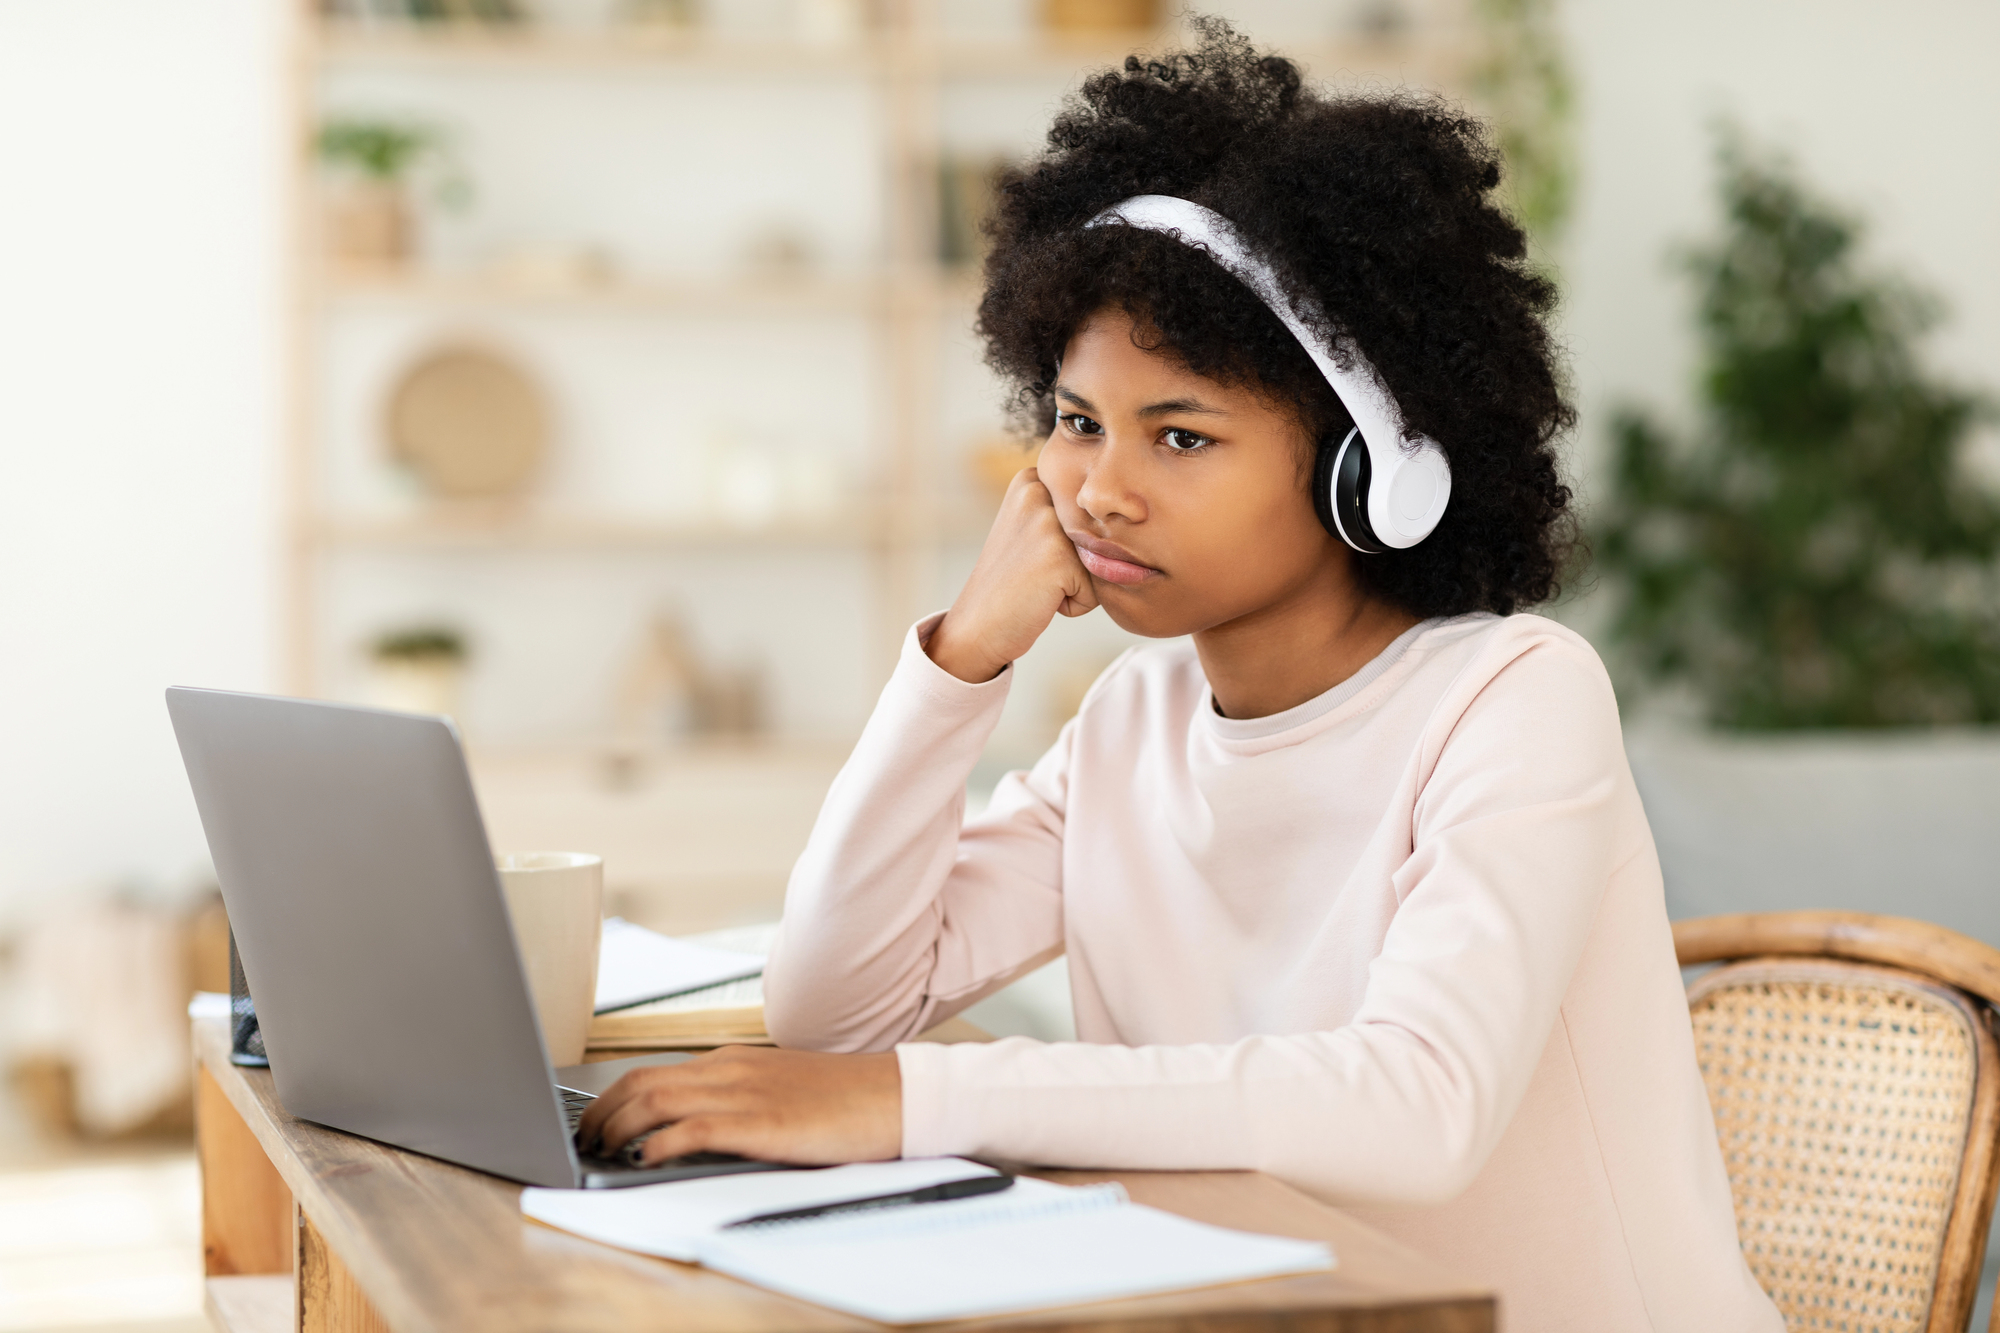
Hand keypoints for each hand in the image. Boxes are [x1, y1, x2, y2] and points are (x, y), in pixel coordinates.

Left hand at [574, 1046, 901, 1167]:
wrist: (893, 1097)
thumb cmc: (843, 1099)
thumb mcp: (778, 1089)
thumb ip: (737, 1098)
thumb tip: (693, 1125)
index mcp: (732, 1061)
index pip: (651, 1072)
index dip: (610, 1099)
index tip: (594, 1124)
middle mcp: (728, 1069)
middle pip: (639, 1082)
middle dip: (600, 1114)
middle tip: (586, 1143)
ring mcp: (743, 1093)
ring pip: (654, 1101)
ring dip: (617, 1129)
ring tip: (603, 1153)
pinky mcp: (759, 1123)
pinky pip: (690, 1128)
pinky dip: (657, 1144)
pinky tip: (646, 1159)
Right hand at [927, 466, 1097, 682]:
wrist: (976, 626)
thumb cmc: (1011, 584)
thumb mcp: (1032, 530)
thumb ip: (1071, 515)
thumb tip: (1130, 517)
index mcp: (1031, 478)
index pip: (1090, 510)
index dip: (1071, 543)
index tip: (1032, 553)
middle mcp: (1038, 491)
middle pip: (1099, 531)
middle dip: (1078, 561)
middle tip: (1033, 572)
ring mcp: (1047, 521)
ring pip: (1101, 558)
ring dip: (1079, 582)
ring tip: (1038, 585)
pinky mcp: (1058, 555)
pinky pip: (1096, 588)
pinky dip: (1076, 603)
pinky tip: (1041, 599)